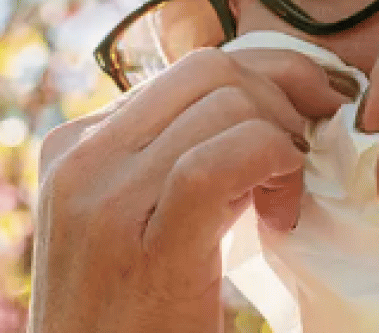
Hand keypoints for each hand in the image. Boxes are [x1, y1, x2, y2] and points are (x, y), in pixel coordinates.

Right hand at [29, 47, 349, 332]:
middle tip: (302, 162)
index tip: (304, 123)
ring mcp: (102, 196)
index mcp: (74, 145)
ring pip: (226, 101)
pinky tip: (281, 214)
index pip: (188, 70)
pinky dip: (276, 164)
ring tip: (283, 204)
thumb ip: (170, 164)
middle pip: (211, 71)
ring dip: (283, 141)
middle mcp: (79, 156)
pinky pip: (227, 157)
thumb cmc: (132, 324)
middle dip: (283, 100)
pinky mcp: (144, 241)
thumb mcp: (137, 225)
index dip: (266, 83)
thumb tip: (259, 105)